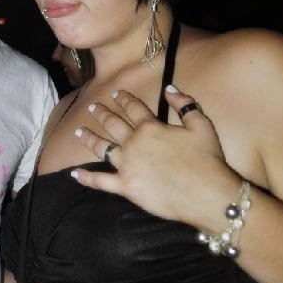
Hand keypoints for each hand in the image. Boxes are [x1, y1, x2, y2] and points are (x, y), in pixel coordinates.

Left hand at [72, 86, 237, 226]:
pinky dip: (86, 178)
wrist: (207, 194)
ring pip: (101, 148)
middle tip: (92, 107)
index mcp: (151, 127)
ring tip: (78, 131)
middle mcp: (134, 143)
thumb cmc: (207, 160)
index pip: (133, 108)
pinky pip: (100, 181)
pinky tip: (74, 174)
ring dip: (88, 138)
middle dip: (101, 113)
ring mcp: (127, 165)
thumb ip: (185, 104)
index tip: (115, 93)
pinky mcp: (125, 187)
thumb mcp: (201, 125)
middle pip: (112, 124)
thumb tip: (170, 88)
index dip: (123, 98)